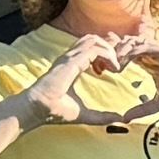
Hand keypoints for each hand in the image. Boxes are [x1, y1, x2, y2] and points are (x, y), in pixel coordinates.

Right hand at [25, 27, 158, 125]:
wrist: (39, 109)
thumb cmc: (56, 111)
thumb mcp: (85, 114)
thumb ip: (102, 116)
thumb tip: (119, 121)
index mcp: (72, 65)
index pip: (92, 48)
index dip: (106, 54)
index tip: (115, 69)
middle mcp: (71, 57)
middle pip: (95, 38)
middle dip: (111, 48)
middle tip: (120, 65)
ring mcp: (70, 56)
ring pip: (95, 39)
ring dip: (110, 50)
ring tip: (117, 66)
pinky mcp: (72, 60)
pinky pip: (95, 48)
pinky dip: (108, 55)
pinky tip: (114, 69)